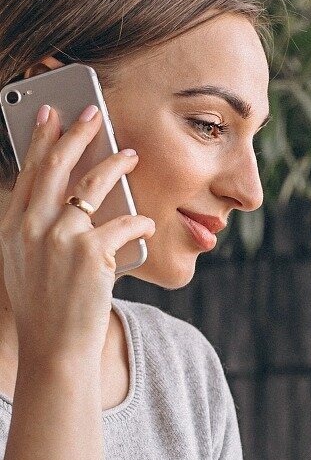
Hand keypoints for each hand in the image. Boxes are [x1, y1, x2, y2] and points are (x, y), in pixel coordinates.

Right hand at [0, 104, 153, 365]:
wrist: (54, 348)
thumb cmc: (48, 308)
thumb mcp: (29, 264)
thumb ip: (40, 230)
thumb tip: (70, 201)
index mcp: (13, 227)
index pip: (28, 172)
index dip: (41, 139)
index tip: (51, 114)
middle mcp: (31, 227)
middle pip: (56, 166)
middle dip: (76, 133)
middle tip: (93, 112)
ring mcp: (60, 239)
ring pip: (93, 187)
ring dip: (114, 165)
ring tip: (131, 155)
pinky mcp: (91, 255)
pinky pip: (124, 224)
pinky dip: (139, 220)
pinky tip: (147, 222)